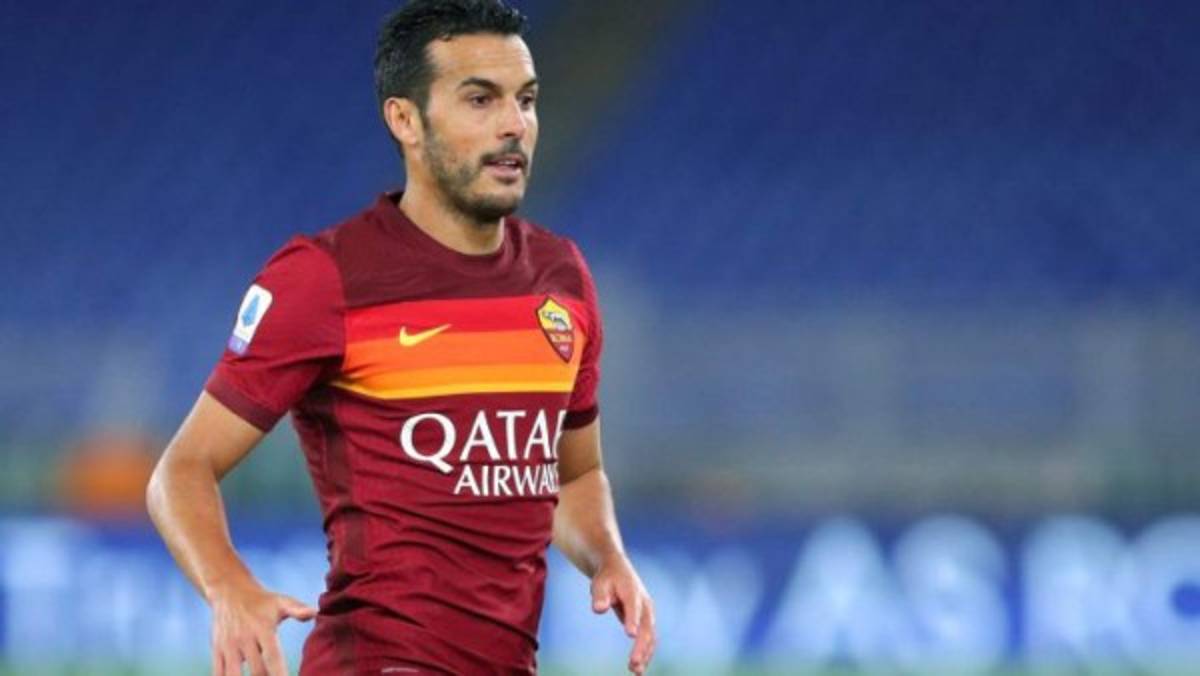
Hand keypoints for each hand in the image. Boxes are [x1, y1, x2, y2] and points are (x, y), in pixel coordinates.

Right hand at [208, 580, 316, 675]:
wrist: (229, 591)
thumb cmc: (262, 601)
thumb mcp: (281, 602)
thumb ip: (298, 610)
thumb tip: (315, 612)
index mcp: (263, 629)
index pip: (273, 657)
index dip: (279, 674)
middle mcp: (244, 639)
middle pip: (257, 671)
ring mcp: (228, 646)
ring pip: (234, 674)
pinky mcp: (217, 650)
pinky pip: (218, 672)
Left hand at [591, 555, 656, 674]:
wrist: (617, 570)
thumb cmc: (606, 578)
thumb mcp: (600, 583)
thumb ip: (600, 596)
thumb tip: (598, 609)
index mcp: (632, 592)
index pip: (633, 607)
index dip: (632, 620)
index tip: (630, 634)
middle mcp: (644, 604)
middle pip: (646, 627)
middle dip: (641, 646)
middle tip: (633, 664)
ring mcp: (648, 614)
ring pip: (650, 636)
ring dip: (645, 654)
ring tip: (635, 671)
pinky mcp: (646, 622)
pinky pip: (649, 639)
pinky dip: (646, 653)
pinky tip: (638, 669)